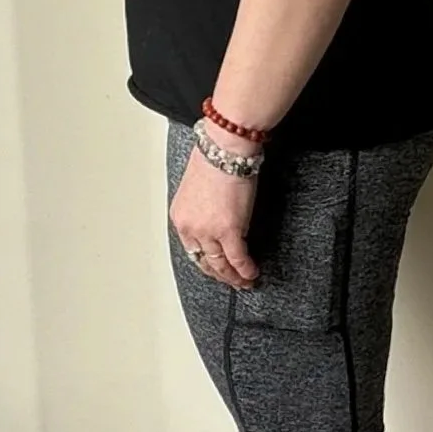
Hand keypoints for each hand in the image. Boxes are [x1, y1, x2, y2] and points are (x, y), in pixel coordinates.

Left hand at [169, 139, 261, 289]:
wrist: (225, 150)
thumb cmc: (216, 157)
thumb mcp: (199, 187)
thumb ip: (204, 207)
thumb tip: (217, 214)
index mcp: (180, 216)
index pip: (192, 248)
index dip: (205, 262)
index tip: (215, 268)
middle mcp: (190, 228)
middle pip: (204, 261)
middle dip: (219, 274)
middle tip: (231, 280)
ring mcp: (208, 232)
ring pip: (220, 265)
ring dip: (233, 277)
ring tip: (244, 281)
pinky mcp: (228, 231)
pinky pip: (238, 258)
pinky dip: (245, 270)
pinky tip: (252, 273)